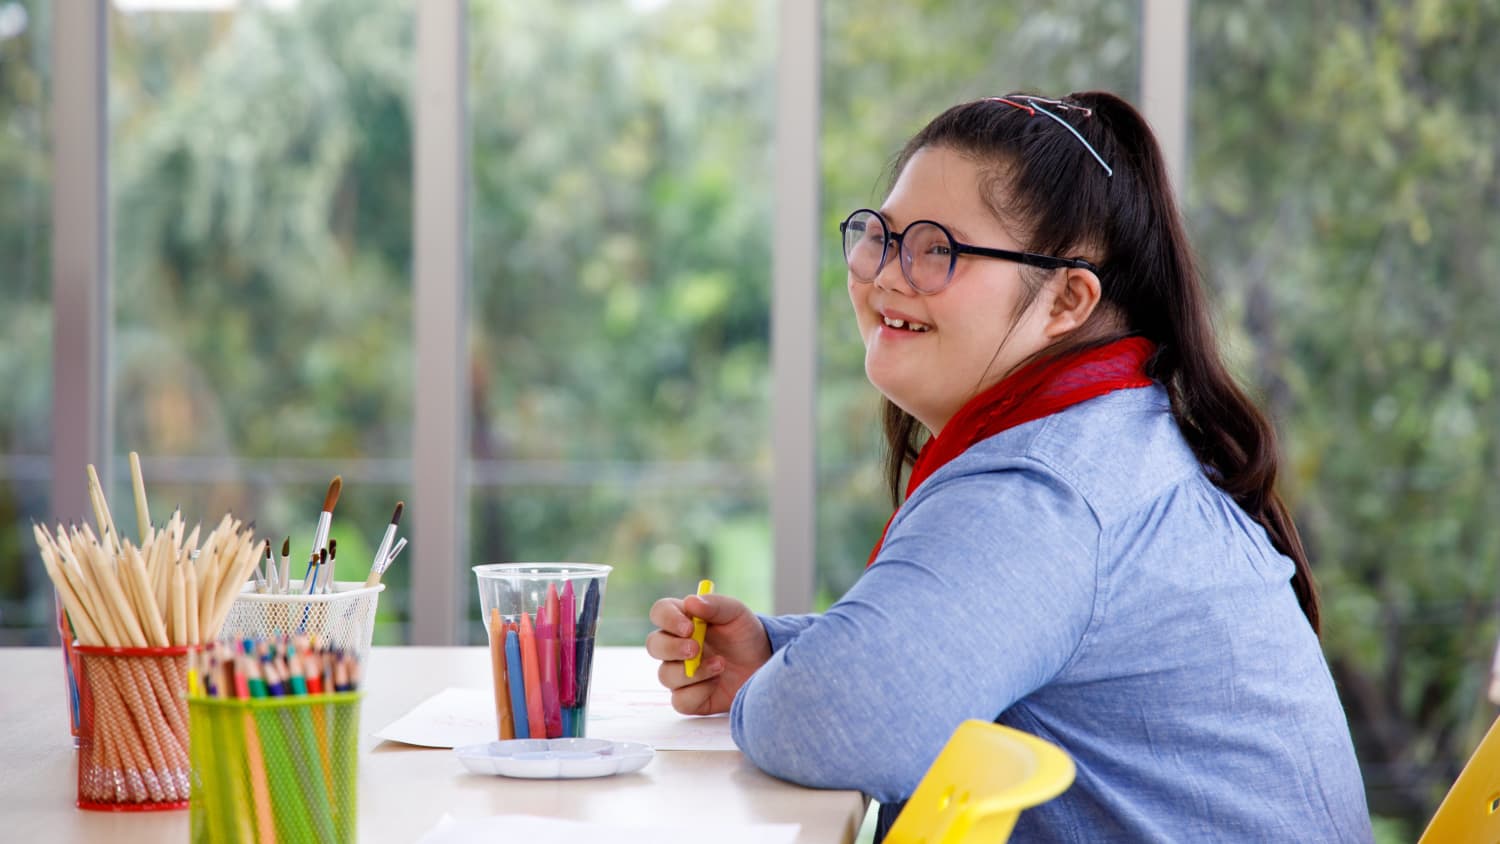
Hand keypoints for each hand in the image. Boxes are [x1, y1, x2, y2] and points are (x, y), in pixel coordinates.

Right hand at [646, 590, 771, 715]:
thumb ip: (715, 605)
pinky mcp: (689, 698)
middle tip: (696, 649)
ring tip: (720, 665)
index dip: (668, 619)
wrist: (763, 665)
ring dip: (693, 672)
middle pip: (654, 645)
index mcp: (682, 620)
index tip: (689, 627)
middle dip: (672, 648)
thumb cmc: (745, 635)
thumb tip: (690, 602)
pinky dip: (698, 693)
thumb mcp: (736, 614)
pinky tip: (716, 683)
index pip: (660, 613)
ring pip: (665, 675)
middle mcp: (675, 647)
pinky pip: (680, 701)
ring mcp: (680, 673)